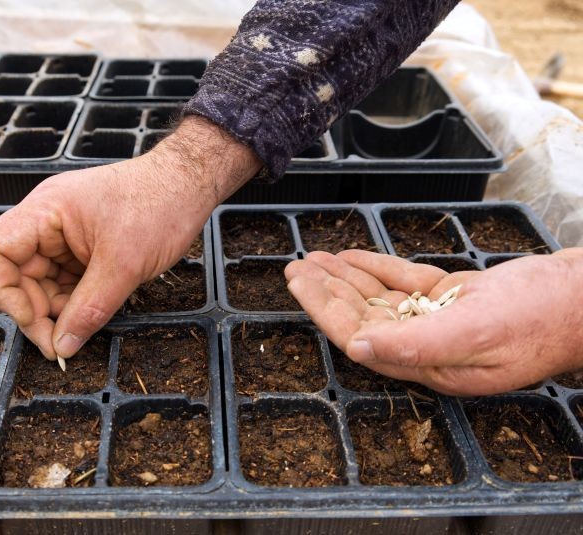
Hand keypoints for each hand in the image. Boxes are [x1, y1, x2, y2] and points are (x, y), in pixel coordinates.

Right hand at [0, 116, 259, 362]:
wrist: (190, 184)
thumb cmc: (159, 205)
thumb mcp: (125, 265)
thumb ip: (90, 308)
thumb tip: (63, 346)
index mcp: (45, 212)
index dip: (5, 293)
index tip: (35, 322)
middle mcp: (46, 222)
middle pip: (15, 273)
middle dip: (34, 310)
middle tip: (59, 343)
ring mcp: (63, 235)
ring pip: (39, 282)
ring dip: (54, 309)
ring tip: (78, 329)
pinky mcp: (81, 247)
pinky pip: (63, 281)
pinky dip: (72, 302)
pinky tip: (88, 315)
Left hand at [285, 249, 582, 395]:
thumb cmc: (540, 317)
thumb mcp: (477, 330)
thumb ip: (415, 345)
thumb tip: (359, 349)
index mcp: (430, 363)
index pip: (361, 337)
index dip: (326, 310)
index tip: (299, 285)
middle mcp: (429, 345)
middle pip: (363, 316)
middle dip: (327, 291)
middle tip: (296, 267)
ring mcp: (440, 320)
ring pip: (379, 297)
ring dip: (346, 277)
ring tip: (314, 258)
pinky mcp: (454, 298)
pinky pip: (405, 283)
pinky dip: (378, 268)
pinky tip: (353, 257)